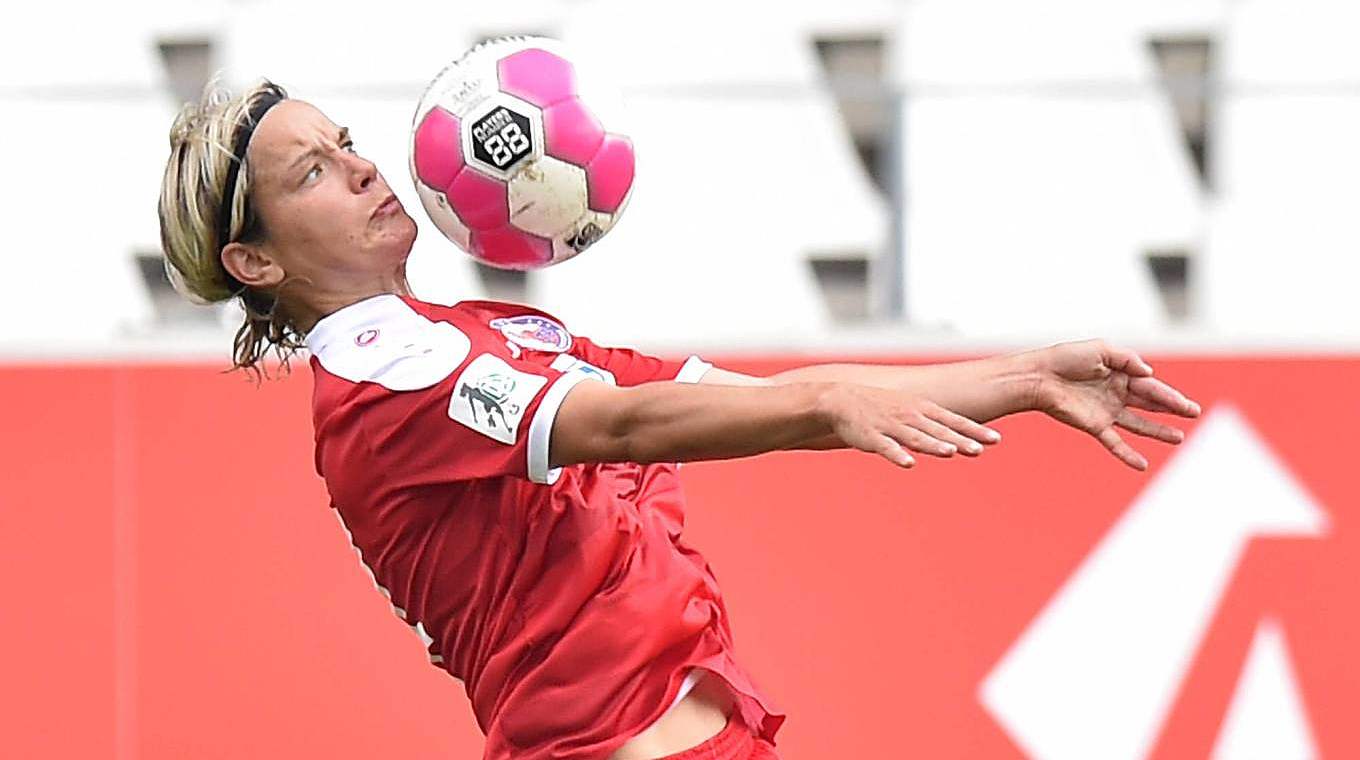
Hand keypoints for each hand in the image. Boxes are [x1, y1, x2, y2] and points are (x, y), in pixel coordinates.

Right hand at [818, 384, 1002, 467]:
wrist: (841, 401)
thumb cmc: (880, 408)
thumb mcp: (911, 409)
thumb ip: (934, 423)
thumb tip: (960, 437)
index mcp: (921, 410)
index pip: (954, 421)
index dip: (975, 430)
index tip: (996, 440)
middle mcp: (910, 416)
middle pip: (939, 431)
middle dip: (959, 440)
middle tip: (980, 450)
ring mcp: (891, 426)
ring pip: (915, 437)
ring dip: (933, 445)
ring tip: (950, 452)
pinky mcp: (871, 437)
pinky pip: (886, 447)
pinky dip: (897, 455)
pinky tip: (908, 464)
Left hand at [1027, 340, 1201, 470]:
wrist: (1039, 376)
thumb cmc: (1066, 358)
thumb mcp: (1101, 350)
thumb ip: (1127, 359)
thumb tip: (1150, 373)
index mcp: (1120, 374)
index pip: (1151, 386)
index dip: (1171, 396)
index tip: (1189, 406)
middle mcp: (1116, 394)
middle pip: (1150, 403)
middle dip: (1172, 409)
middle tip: (1194, 414)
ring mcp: (1106, 411)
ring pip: (1138, 424)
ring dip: (1158, 432)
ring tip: (1178, 439)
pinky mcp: (1094, 425)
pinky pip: (1114, 442)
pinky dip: (1127, 454)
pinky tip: (1142, 465)